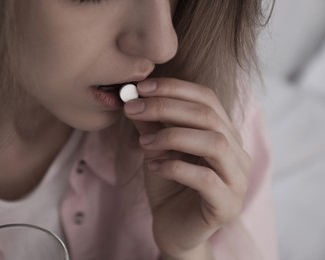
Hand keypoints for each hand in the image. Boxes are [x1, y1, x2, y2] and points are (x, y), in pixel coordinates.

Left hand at [124, 78, 250, 258]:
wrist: (173, 226)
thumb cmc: (168, 184)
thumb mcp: (157, 148)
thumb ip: (151, 124)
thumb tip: (133, 96)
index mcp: (224, 133)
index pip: (207, 98)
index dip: (175, 88)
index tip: (141, 88)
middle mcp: (237, 152)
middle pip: (209, 116)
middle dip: (166, 107)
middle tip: (133, 108)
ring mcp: (237, 179)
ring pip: (214, 143)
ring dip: (172, 136)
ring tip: (143, 142)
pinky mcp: (227, 205)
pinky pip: (206, 179)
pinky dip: (175, 167)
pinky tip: (154, 166)